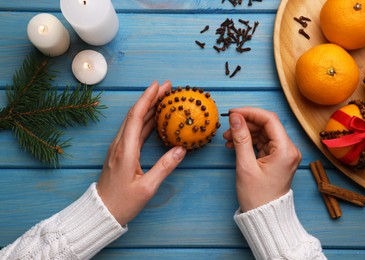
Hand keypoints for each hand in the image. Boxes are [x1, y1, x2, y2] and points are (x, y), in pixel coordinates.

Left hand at [97, 81, 185, 225]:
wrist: (101, 211)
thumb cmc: (122, 202)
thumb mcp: (147, 187)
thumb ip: (165, 167)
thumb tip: (181, 149)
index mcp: (125, 150)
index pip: (136, 116)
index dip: (147, 98)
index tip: (158, 85)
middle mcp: (120, 144)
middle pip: (135, 114)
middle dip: (150, 98)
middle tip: (167, 87)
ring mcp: (118, 148)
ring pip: (133, 121)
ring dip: (148, 107)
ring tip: (163, 98)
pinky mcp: (120, 153)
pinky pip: (133, 131)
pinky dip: (144, 120)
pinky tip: (154, 118)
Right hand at [223, 107, 300, 211]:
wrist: (265, 218)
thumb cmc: (258, 197)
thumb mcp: (245, 166)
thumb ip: (241, 138)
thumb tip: (235, 118)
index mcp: (286, 150)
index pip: (269, 119)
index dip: (249, 112)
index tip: (233, 113)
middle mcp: (289, 149)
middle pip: (267, 125)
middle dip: (246, 123)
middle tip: (227, 128)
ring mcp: (284, 154)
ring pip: (264, 133)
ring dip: (245, 133)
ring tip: (228, 139)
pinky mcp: (278, 159)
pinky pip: (263, 143)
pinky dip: (249, 142)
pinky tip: (235, 145)